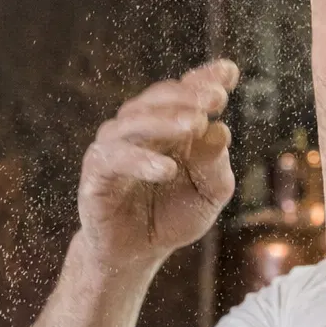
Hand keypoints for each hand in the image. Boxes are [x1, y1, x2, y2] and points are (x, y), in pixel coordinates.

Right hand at [76, 60, 238, 272]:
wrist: (135, 254)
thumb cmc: (172, 217)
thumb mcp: (208, 195)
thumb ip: (215, 165)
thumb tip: (220, 130)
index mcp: (171, 126)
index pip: (187, 92)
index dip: (205, 78)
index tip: (229, 71)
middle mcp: (140, 128)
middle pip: (160, 98)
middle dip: (189, 95)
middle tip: (216, 98)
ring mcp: (115, 146)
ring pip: (135, 120)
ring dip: (167, 120)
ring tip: (196, 124)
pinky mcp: (96, 171)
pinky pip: (115, 158)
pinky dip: (142, 160)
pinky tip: (167, 168)